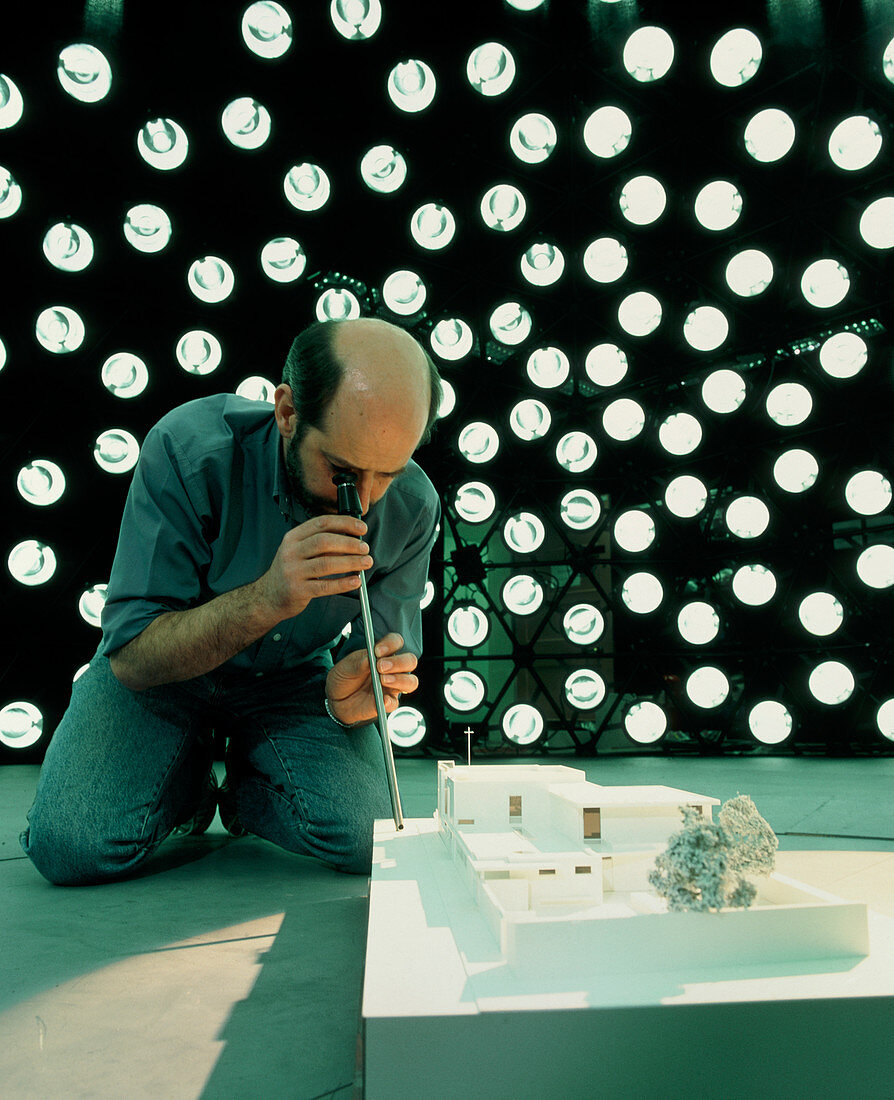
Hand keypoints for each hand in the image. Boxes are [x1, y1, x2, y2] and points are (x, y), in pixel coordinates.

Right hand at [256, 515, 370, 619]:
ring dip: (351, 562)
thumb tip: (352, 538)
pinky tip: (355, 581)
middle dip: (350, 544)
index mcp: (293, 537)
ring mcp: (293, 571)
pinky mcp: (298, 590)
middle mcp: (291, 552)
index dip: (345, 523)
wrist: (269, 597)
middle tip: (365, 548)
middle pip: (325, 541)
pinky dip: (343, 583)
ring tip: (365, 562)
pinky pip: (325, 586)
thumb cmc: (290, 571)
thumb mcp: (298, 551)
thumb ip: (321, 543)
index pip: (322, 523)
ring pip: (327, 563)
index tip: (361, 528)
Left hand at [325, 632, 418, 726]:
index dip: (391, 644)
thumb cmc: (344, 677)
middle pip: (410, 661)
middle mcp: (392, 669)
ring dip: (400, 680)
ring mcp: (392, 687)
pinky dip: (390, 701)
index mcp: (383, 654)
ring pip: (411, 682)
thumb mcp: (346, 666)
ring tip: (383, 680)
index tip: (377, 651)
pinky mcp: (387, 704)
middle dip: (398, 662)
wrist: (335, 699)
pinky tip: (382, 699)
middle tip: (380, 666)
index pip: (396, 642)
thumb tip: (371, 658)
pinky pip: (395, 703)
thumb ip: (359, 663)